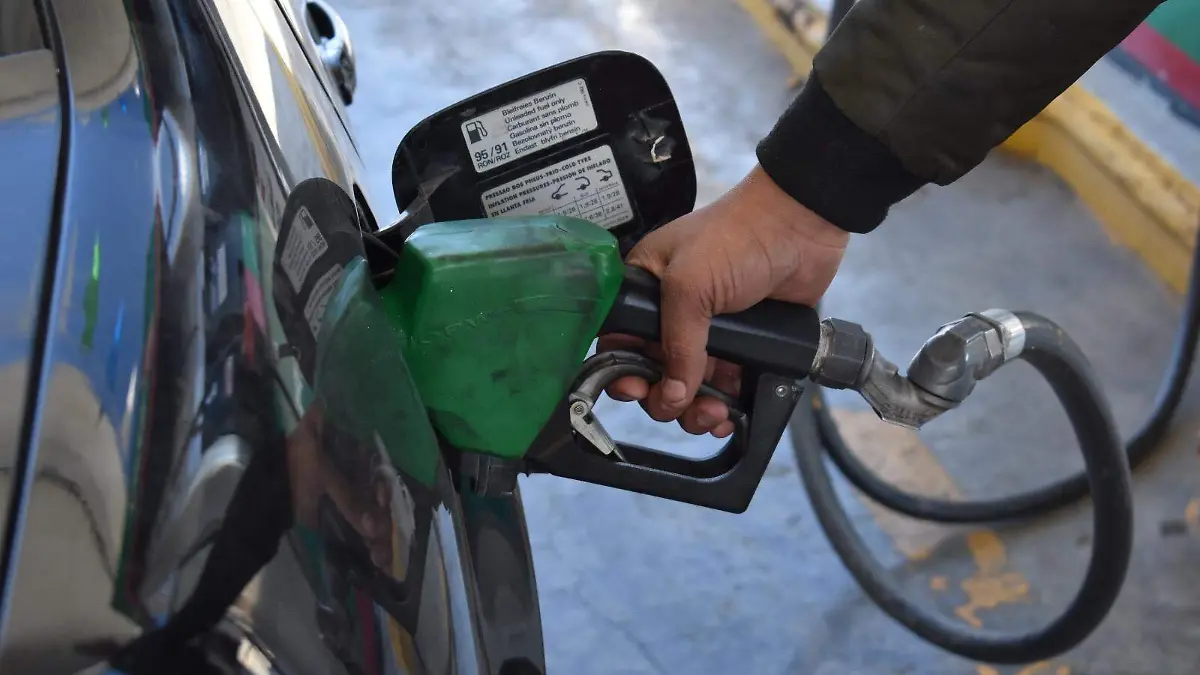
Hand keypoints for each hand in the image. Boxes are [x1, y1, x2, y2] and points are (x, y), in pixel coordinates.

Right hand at [598, 165, 847, 435]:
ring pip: (689, 387)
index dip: (622, 370)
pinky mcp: (744, 344)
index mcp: (646, 288)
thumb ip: (677, 344)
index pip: (619, 341)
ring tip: (712, 414)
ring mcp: (709, 331)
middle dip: (663, 397)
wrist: (800, 226)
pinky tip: (730, 416)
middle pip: (653, 373)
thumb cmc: (737, 235)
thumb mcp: (690, 285)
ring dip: (695, 410)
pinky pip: (726, 388)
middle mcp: (673, 313)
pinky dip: (725, 407)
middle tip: (677, 405)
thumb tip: (672, 395)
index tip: (636, 390)